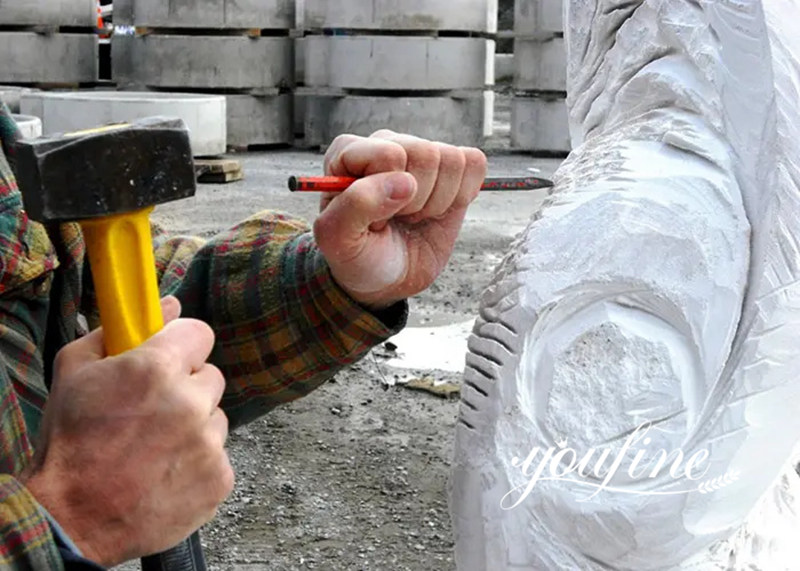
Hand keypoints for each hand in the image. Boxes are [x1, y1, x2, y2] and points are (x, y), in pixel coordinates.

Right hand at [23, 297, 232, 566]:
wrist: (71, 519)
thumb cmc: (69, 443)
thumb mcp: (74, 371)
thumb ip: (119, 330)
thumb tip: (169, 304)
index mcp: (157, 369)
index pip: (201, 333)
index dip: (183, 345)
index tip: (170, 357)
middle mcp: (191, 402)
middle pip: (210, 378)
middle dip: (187, 388)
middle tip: (153, 411)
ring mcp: (209, 444)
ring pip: (215, 419)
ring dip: (194, 427)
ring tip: (155, 448)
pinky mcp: (220, 478)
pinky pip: (219, 457)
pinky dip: (198, 463)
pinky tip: (165, 473)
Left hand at [314, 130, 487, 308]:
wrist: (387, 279)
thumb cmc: (358, 256)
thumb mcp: (338, 239)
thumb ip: (357, 205)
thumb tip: (404, 181)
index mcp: (348, 152)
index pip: (390, 155)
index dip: (390, 194)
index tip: (375, 218)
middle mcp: (386, 144)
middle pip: (426, 154)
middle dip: (417, 200)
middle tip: (398, 219)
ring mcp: (419, 153)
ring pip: (452, 160)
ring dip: (437, 201)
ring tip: (413, 216)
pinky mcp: (450, 168)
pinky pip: (473, 163)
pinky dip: (461, 196)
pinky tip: (436, 210)